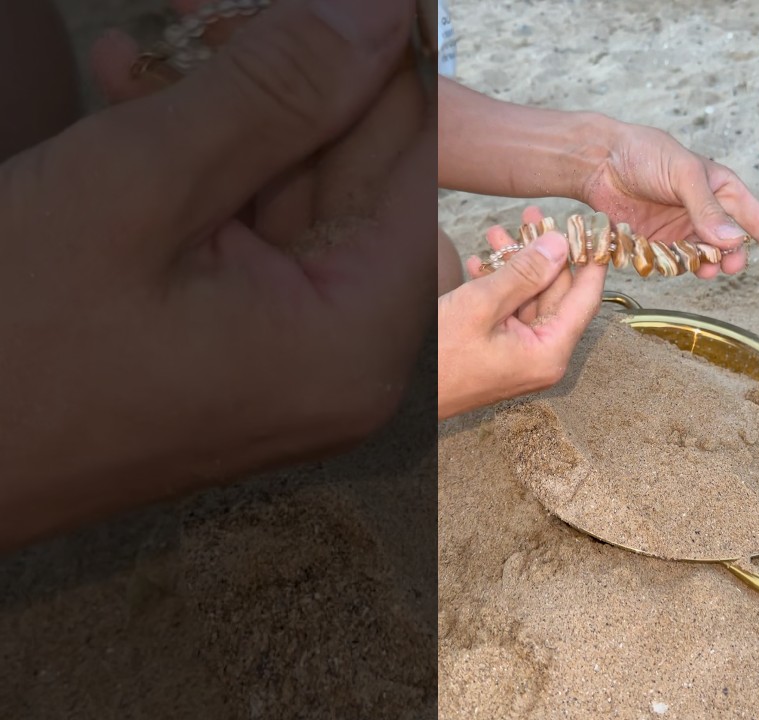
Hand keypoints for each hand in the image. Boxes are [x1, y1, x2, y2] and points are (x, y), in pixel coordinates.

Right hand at [0, 0, 429, 549]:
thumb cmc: (7, 345)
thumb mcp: (137, 189)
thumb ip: (272, 92)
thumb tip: (377, 12)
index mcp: (353, 340)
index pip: (411, 164)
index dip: (380, 62)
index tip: (350, 4)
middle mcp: (339, 357)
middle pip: (349, 178)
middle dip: (291, 77)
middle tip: (222, 9)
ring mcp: (282, 357)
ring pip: (284, 195)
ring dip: (226, 106)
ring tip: (162, 30)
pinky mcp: (226, 347)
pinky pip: (234, 234)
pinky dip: (192, 163)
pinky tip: (128, 84)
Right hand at [438, 206, 606, 419]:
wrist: (402, 391)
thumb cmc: (439, 359)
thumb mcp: (481, 306)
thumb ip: (524, 274)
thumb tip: (559, 245)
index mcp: (549, 353)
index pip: (585, 299)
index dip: (591, 261)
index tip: (595, 228)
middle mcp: (543, 357)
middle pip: (557, 295)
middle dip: (542, 254)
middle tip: (531, 218)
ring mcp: (522, 356)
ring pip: (530, 299)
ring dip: (516, 266)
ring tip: (498, 232)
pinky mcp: (502, 352)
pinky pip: (511, 313)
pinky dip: (500, 286)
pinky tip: (481, 263)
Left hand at [578, 120, 758, 285]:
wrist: (598, 161)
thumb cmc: (644, 154)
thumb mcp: (683, 174)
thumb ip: (706, 208)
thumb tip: (732, 241)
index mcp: (724, 191)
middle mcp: (707, 214)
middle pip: (733, 249)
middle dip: (732, 260)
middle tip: (724, 265)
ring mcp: (683, 231)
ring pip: (705, 261)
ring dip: (704, 266)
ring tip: (698, 263)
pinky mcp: (658, 244)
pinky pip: (676, 265)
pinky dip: (675, 267)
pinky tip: (664, 256)